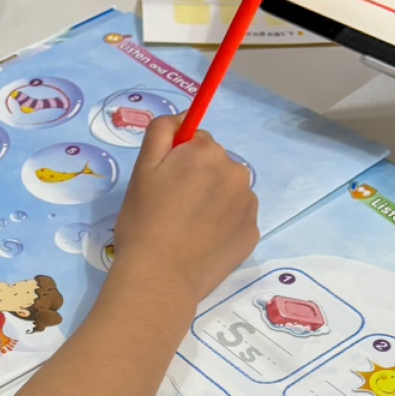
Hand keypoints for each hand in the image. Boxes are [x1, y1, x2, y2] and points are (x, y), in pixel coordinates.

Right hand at [112, 115, 258, 301]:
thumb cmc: (144, 222)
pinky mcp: (253, 233)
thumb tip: (185, 117)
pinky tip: (201, 242)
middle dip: (197, 178)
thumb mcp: (142, 169)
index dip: (176, 160)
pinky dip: (222, 225)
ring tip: (187, 228)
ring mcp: (248, 204)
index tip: (164, 185)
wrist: (159, 278)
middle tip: (171, 208)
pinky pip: (236, 218)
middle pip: (215, 164)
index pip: (195, 141)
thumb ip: (162, 131)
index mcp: (207, 152)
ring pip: (227, 190)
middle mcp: (236, 172)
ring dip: (212, 200)